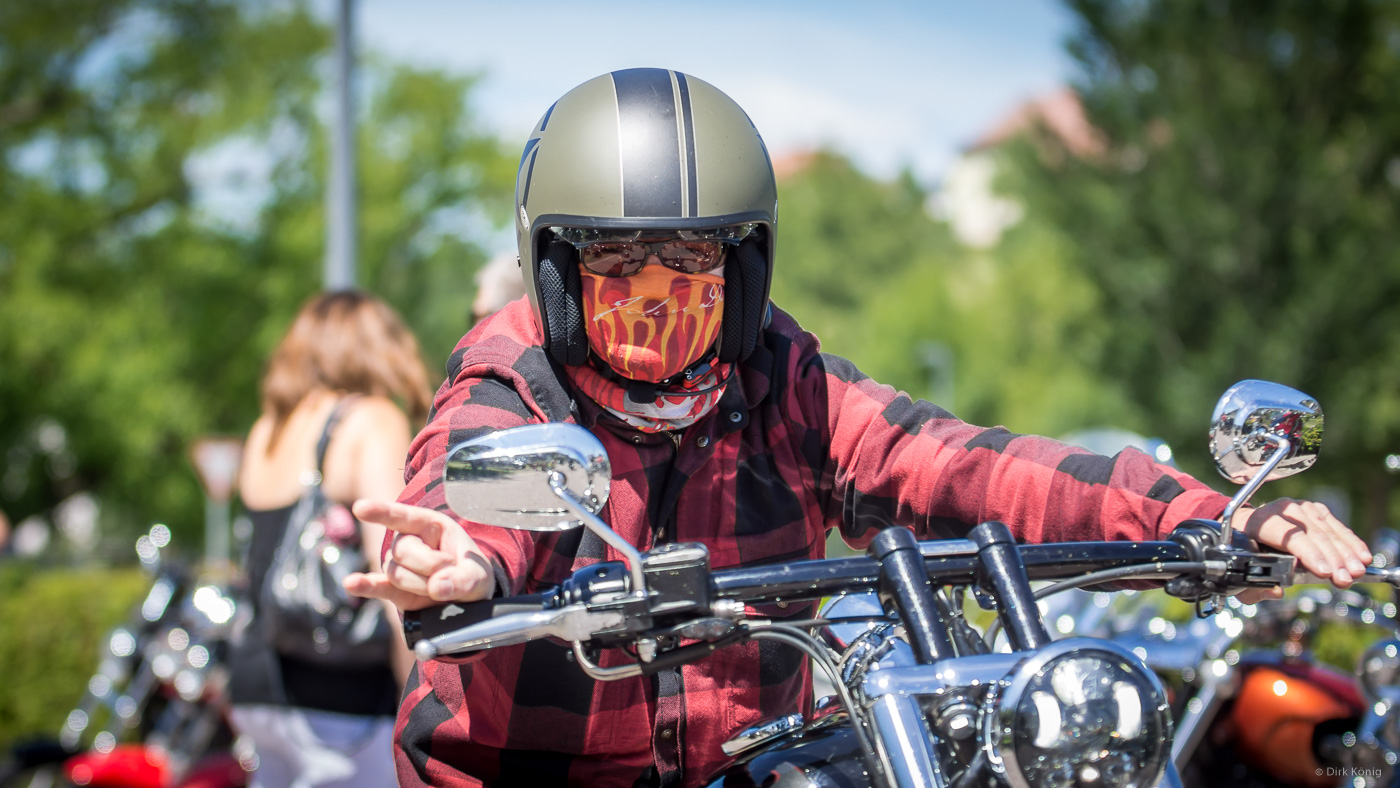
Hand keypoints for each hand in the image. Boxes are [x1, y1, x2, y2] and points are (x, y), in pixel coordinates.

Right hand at [343, 499, 495, 610]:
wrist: (467, 601)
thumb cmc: (471, 576)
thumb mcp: (478, 574)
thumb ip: (462, 580)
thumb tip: (437, 588)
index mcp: (430, 525)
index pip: (402, 516)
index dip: (381, 511)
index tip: (361, 508)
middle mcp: (409, 541)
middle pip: (403, 550)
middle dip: (430, 565)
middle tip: (451, 571)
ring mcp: (398, 565)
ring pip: (397, 574)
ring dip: (421, 585)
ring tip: (440, 587)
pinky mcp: (392, 590)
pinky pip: (376, 586)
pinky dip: (364, 585)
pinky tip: (351, 583)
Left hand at [1232, 498, 1370, 600]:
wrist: (1246, 526)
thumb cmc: (1246, 552)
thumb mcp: (1243, 572)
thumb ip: (1254, 588)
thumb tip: (1277, 592)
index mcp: (1257, 523)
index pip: (1288, 536)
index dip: (1308, 553)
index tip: (1325, 572)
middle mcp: (1280, 510)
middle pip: (1312, 534)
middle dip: (1332, 559)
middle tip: (1345, 579)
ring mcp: (1300, 507)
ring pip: (1327, 530)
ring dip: (1345, 553)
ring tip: (1356, 572)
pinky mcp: (1315, 509)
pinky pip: (1336, 527)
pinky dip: (1350, 542)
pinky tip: (1361, 557)